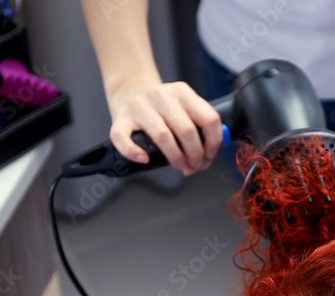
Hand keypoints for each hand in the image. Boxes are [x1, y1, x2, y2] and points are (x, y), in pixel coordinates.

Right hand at [107, 81, 223, 175]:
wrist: (129, 93)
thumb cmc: (162, 110)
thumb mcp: (184, 109)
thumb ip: (199, 129)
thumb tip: (206, 158)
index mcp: (182, 92)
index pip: (208, 118)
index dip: (213, 141)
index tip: (210, 153)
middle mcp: (161, 95)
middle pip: (187, 130)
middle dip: (195, 154)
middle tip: (195, 164)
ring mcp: (139, 105)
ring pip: (162, 136)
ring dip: (175, 157)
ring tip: (180, 165)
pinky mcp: (120, 118)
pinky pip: (123, 138)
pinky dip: (134, 152)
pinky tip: (145, 159)